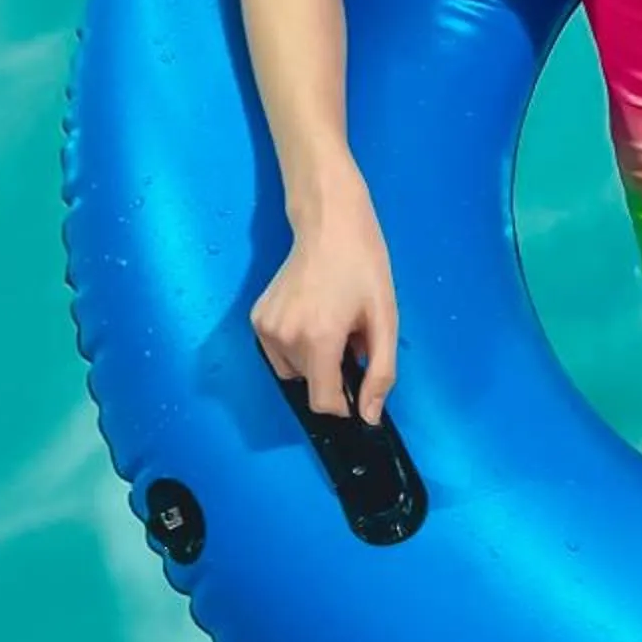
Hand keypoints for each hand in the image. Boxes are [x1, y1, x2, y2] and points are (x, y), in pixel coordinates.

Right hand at [250, 204, 398, 422]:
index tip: (357, 386)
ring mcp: (265, 327)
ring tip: (331, 324)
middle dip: (332, 372)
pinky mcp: (257, 319)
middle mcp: (284, 337)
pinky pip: (277, 353)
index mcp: (318, 339)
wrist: (329, 225)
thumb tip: (369, 416)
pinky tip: (311, 317)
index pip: (323, 402)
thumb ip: (380, 373)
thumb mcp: (385, 320)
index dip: (345, 404)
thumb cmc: (364, 268)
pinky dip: (295, 347)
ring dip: (313, 362)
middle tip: (349, 335)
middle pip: (310, 385)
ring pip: (293, 371)